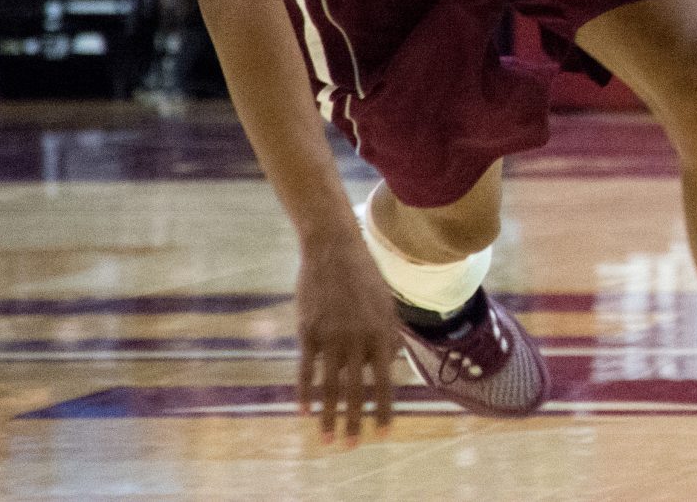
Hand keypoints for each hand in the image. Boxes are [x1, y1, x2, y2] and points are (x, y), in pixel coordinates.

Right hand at [293, 235, 398, 445]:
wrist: (335, 249)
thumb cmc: (364, 277)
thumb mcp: (386, 304)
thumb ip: (389, 335)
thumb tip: (391, 365)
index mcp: (383, 333)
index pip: (385, 382)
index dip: (383, 410)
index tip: (383, 433)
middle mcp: (359, 338)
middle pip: (357, 391)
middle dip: (356, 422)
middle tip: (353, 447)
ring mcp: (332, 336)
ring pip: (331, 386)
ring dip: (329, 416)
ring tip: (328, 439)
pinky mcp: (308, 332)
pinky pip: (306, 371)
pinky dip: (305, 394)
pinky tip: (304, 412)